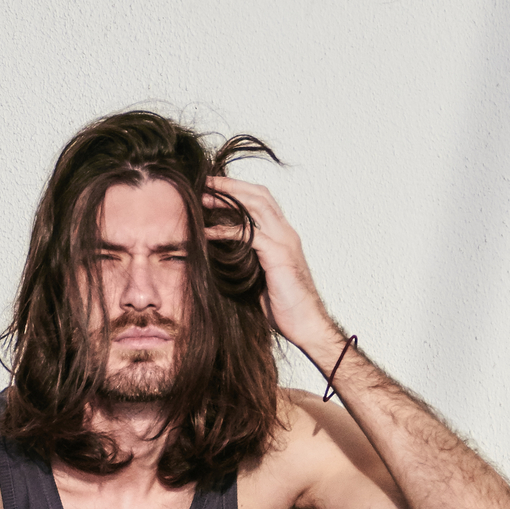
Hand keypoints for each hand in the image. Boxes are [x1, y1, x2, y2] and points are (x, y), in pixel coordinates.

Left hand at [203, 176, 337, 352]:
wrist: (306, 324)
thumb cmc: (285, 307)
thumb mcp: (263, 276)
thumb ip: (248, 259)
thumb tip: (221, 255)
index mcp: (284, 236)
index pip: (262, 201)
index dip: (238, 190)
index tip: (213, 189)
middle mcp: (286, 233)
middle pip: (259, 195)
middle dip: (230, 185)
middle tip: (205, 183)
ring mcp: (285, 242)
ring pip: (256, 205)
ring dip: (228, 198)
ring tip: (203, 198)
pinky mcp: (279, 256)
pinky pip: (249, 235)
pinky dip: (226, 231)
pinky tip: (207, 232)